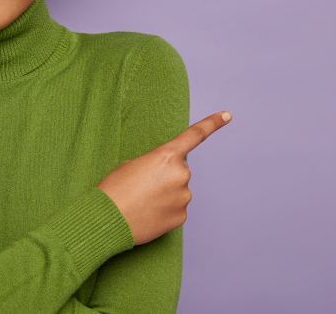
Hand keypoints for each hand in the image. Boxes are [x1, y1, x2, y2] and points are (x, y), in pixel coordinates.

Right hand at [96, 110, 231, 244]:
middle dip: (166, 175)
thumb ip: (154, 164)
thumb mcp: (131, 165)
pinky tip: (148, 213)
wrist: (108, 220)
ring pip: (178, 190)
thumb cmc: (114, 189)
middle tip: (143, 185)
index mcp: (166, 155)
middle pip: (179, 170)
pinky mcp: (181, 216)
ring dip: (165, 193)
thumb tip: (165, 177)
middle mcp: (181, 174)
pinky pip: (176, 208)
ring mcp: (183, 196)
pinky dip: (165, 210)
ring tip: (142, 201)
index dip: (213, 123)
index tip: (227, 115)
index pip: (194, 135)